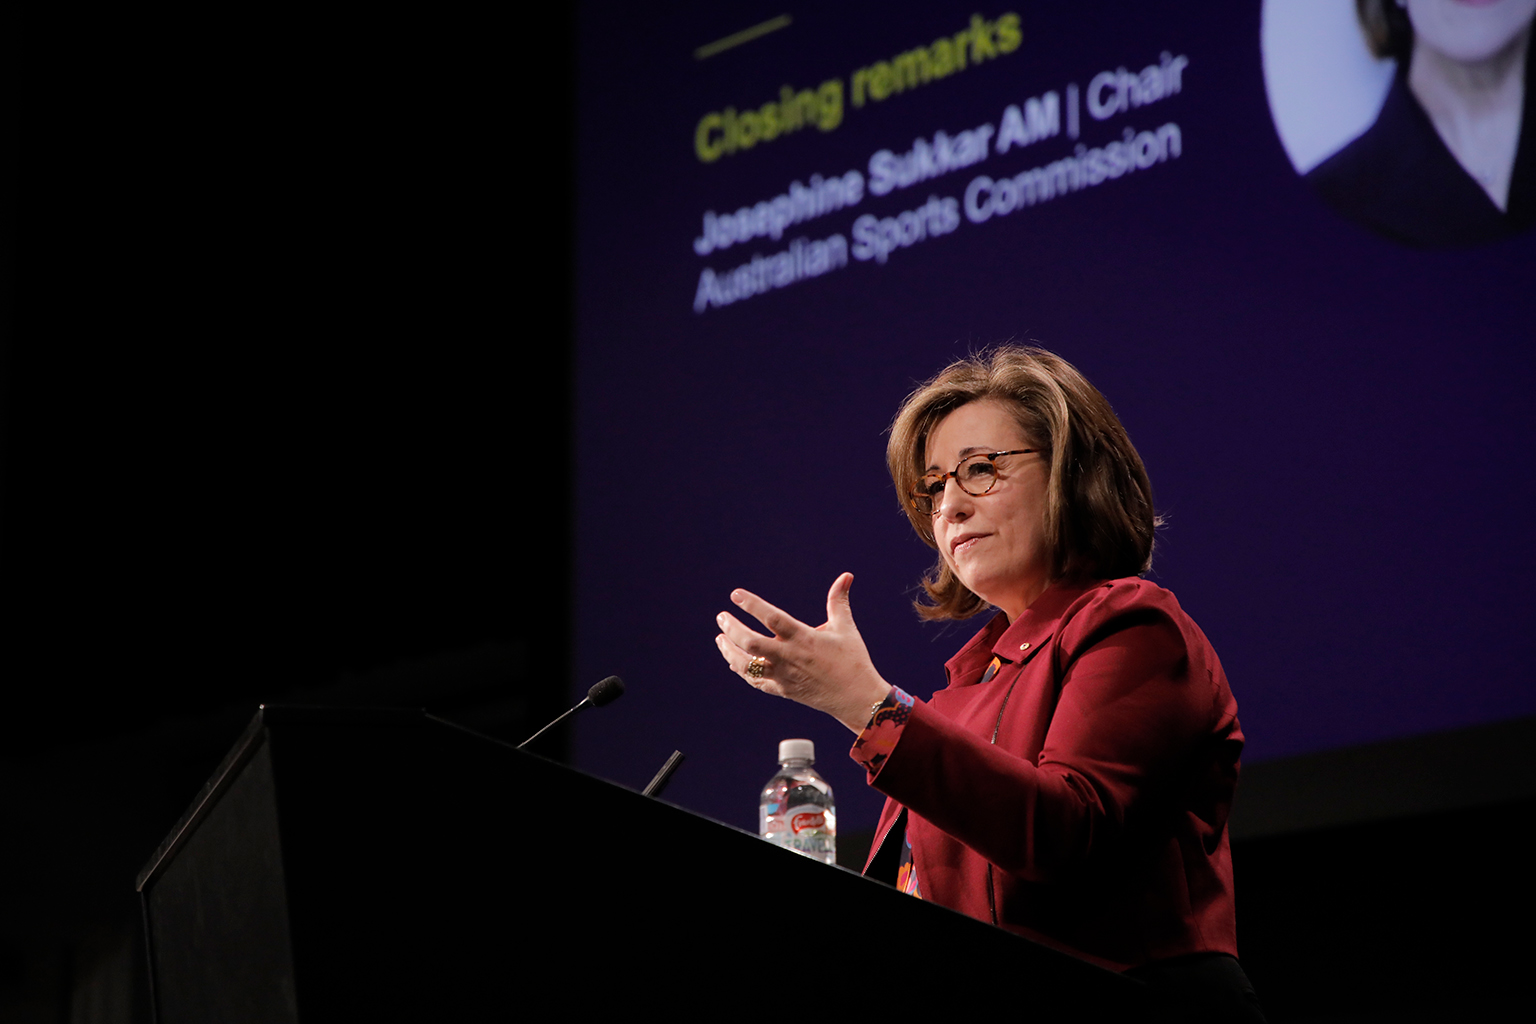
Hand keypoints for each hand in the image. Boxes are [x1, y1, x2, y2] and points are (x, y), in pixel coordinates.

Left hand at [715, 572, 892, 732]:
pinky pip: (755, 681)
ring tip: (721, 638)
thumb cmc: (853, 660)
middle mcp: (790, 657)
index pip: (772, 618)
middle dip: (732, 629)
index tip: (735, 595)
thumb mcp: (845, 628)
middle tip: (721, 617)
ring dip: (729, 651)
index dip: (752, 605)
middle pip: (751, 643)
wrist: (856, 699)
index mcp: (804, 638)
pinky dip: (742, 671)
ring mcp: (783, 676)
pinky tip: (733, 662)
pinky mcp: (782, 690)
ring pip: (747, 665)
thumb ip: (838, 601)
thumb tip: (846, 575)